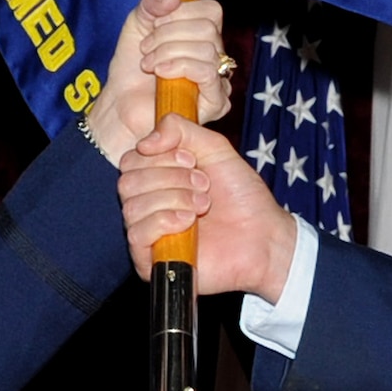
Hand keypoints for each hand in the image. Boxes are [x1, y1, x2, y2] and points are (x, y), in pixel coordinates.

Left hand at [83, 0, 231, 162]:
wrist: (120, 105)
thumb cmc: (131, 69)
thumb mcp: (137, 23)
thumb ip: (152, 2)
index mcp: (204, 36)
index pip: (211, 10)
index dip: (180, 12)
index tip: (153, 26)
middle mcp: (217, 56)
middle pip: (208, 28)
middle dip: (168, 34)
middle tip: (146, 48)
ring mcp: (219, 80)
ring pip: (207, 49)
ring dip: (168, 52)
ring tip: (149, 64)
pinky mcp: (216, 103)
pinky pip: (208, 72)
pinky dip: (179, 66)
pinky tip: (160, 73)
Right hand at [118, 115, 298, 299]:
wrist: (263, 236)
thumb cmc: (242, 197)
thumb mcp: (214, 148)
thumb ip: (180, 130)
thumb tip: (144, 142)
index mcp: (156, 179)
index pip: (130, 160)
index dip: (160, 155)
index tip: (192, 160)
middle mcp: (147, 205)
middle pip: (128, 181)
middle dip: (171, 177)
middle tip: (204, 184)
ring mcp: (147, 234)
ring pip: (132, 206)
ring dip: (174, 198)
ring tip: (203, 204)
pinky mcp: (150, 261)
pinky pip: (137, 233)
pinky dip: (164, 220)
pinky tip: (188, 222)